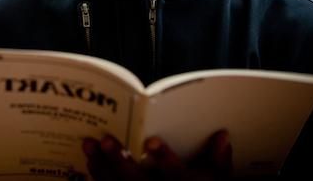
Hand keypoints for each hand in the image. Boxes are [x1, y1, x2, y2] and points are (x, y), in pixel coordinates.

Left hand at [82, 130, 231, 180]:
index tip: (151, 141)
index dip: (165, 158)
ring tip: (89, 145)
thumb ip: (219, 161)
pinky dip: (99, 177)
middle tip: (105, 139)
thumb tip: (222, 136)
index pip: (176, 174)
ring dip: (102, 167)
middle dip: (120, 160)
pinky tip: (90, 162)